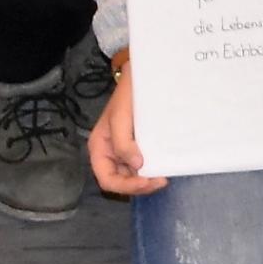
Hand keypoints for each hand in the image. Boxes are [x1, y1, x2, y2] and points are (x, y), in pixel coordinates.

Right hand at [87, 59, 159, 196]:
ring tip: (163, 176)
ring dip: (147, 180)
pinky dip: (151, 169)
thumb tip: (137, 165)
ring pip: (132, 176)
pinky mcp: (137, 147)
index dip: (126, 186)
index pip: (107, 179)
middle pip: (121, 181)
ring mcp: (123, 151)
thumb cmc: (126, 95)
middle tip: (161, 180)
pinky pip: (141, 164)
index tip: (146, 181)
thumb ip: (124, 143)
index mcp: (99, 149)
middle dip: (139, 185)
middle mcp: (110, 154)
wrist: (138, 77)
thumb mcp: (121, 117)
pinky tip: (162, 166)